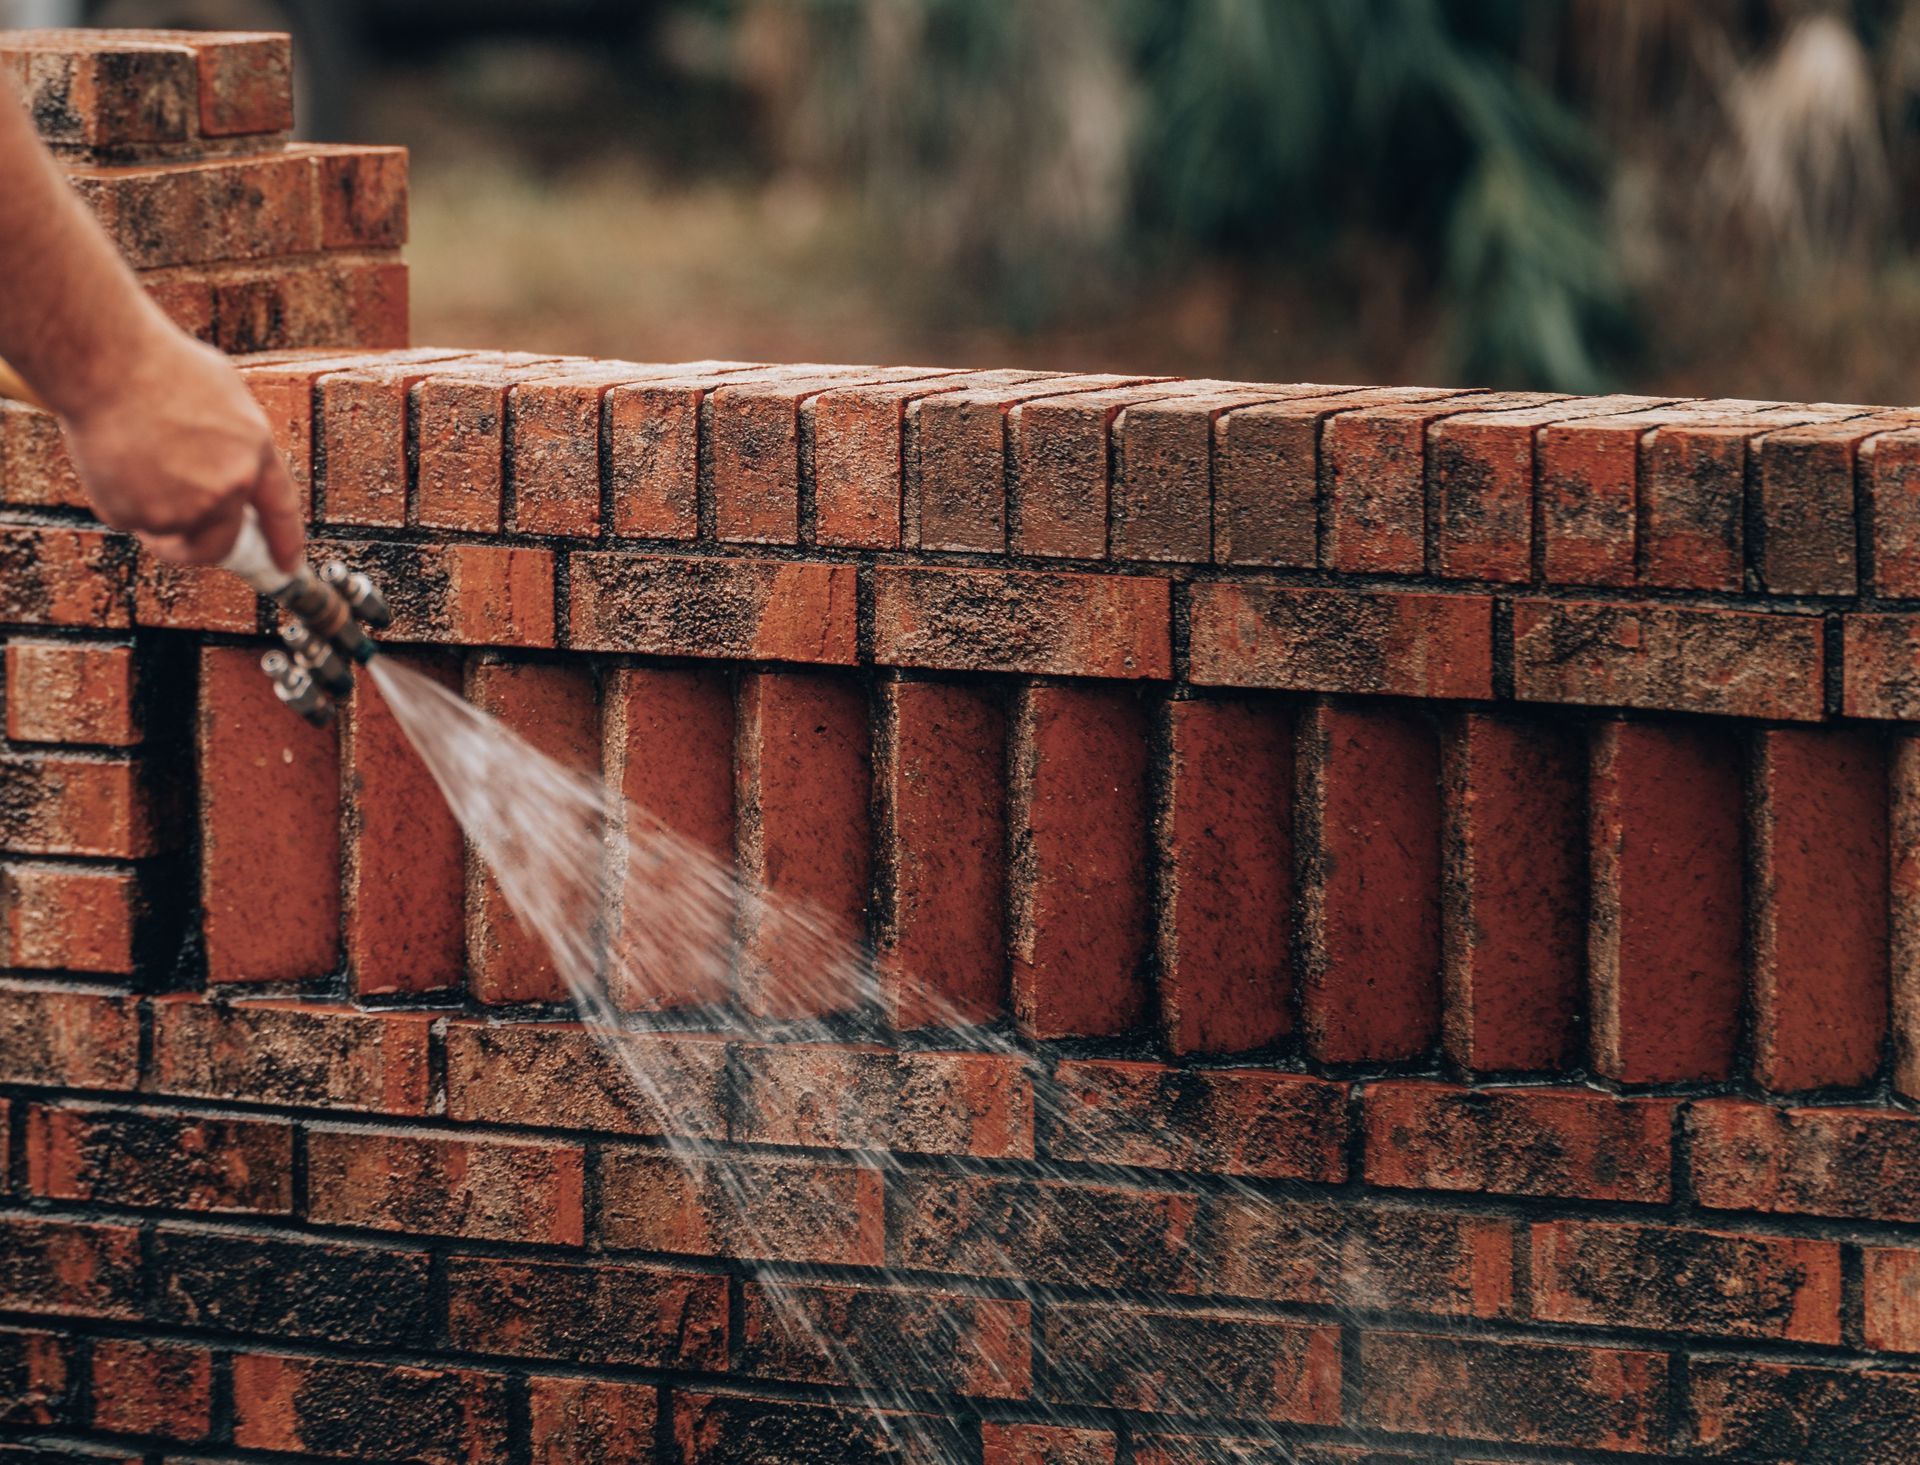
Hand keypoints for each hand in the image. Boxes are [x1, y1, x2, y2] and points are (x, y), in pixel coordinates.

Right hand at [59, 328, 303, 570]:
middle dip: (204, 544)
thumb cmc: (158, 366)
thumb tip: (234, 470)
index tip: (285, 567)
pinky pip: (135, 522)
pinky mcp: (138, 515)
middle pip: (221, 545)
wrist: (106, 364)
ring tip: (139, 466)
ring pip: (172, 535)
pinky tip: (118, 463)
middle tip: (183, 530)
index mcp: (255, 453)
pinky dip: (125, 503)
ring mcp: (184, 506)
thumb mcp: (225, 398)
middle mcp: (227, 487)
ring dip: (158, 516)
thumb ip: (236, 445)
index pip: (280, 511)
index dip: (284, 543)